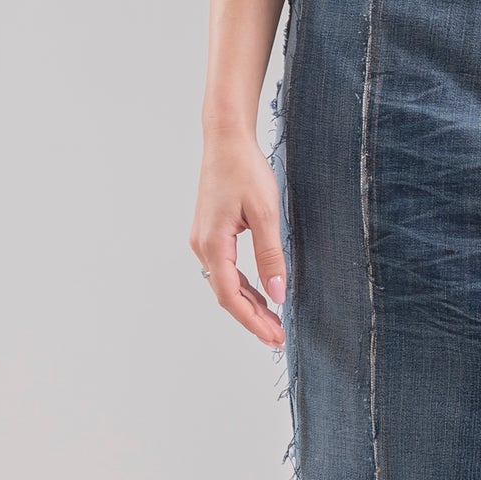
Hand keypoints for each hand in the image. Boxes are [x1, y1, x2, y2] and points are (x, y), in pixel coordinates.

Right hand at [190, 128, 287, 348]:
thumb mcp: (266, 213)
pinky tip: (261, 294)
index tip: (274, 338)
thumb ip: (271, 256)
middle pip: (227, 295)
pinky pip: (226, 270)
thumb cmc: (245, 170)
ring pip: (226, 284)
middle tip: (278, 338)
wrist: (226, 141)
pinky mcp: (210, 234)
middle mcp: (202, 247)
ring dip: (249, 304)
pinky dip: (244, 286)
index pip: (231, 297)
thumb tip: (277, 294)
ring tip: (273, 322)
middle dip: (253, 319)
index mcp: (213, 245)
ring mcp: (204, 241)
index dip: (253, 321)